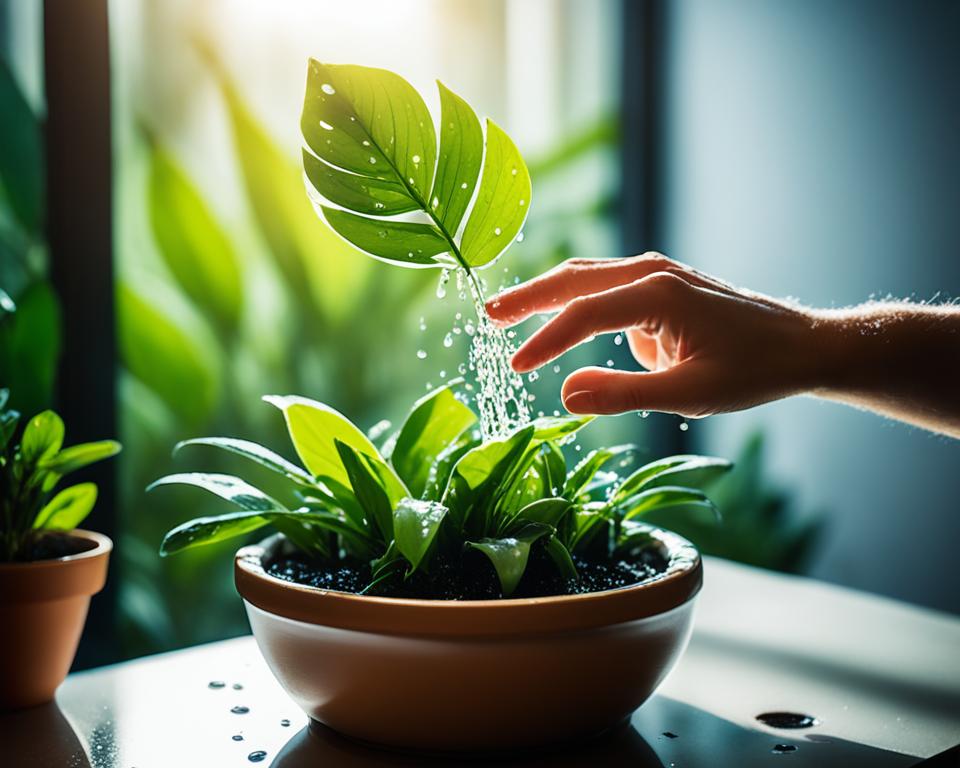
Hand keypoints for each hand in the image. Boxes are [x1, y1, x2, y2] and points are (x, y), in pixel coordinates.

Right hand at [485, 253, 817, 417]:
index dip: (544, 342)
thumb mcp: (687, 394)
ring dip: (549, 295)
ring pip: (589, 278)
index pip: (583, 316)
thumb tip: (564, 395)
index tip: (514, 368)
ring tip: (511, 314)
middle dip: (529, 297)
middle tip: (488, 314)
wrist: (800, 346)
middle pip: (574, 279)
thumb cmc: (752, 371)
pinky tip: (574, 331)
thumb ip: (623, 394)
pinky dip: (582, 306)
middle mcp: (653, 272)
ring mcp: (659, 274)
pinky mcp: (663, 285)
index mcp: (657, 294)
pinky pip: (611, 292)